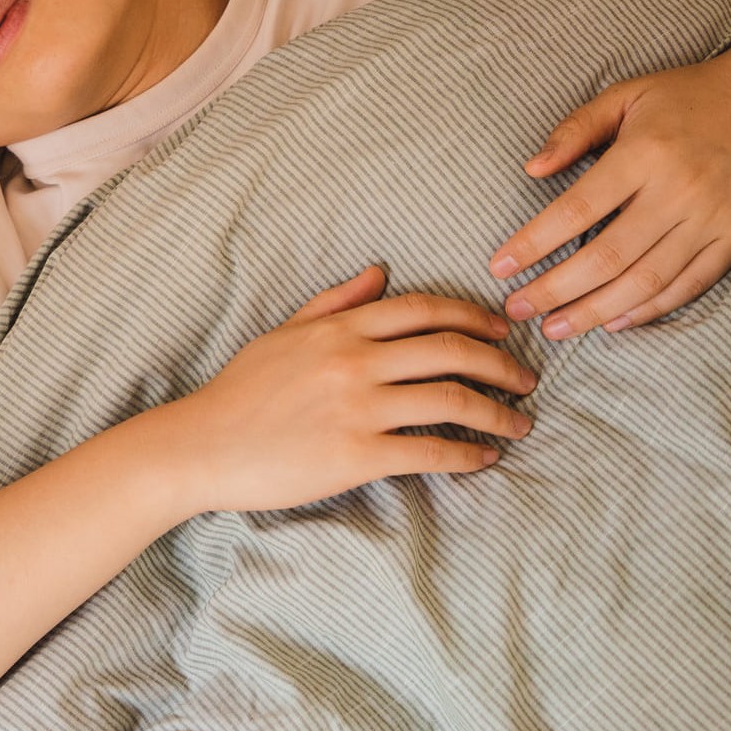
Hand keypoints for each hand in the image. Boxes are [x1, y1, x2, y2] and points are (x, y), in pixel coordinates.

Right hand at [154, 266, 536, 513]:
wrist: (203, 444)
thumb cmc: (241, 390)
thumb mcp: (284, 332)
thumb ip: (335, 301)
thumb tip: (381, 272)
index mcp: (339, 329)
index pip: (424, 309)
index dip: (474, 316)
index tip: (502, 329)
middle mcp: (355, 362)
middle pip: (451, 351)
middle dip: (502, 363)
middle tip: (526, 378)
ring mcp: (358, 409)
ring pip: (452, 401)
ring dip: (499, 413)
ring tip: (520, 423)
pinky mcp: (357, 456)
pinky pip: (431, 452)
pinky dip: (469, 455)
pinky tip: (485, 459)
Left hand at [488, 51, 730, 338]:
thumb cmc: (690, 95)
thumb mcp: (627, 94)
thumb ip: (576, 130)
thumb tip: (531, 169)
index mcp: (644, 153)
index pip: (576, 210)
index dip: (533, 244)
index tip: (499, 267)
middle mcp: (678, 191)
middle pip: (607, 256)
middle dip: (555, 290)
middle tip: (516, 309)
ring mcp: (711, 218)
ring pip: (646, 280)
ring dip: (595, 311)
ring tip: (555, 328)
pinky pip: (689, 285)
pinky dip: (649, 308)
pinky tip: (613, 321)